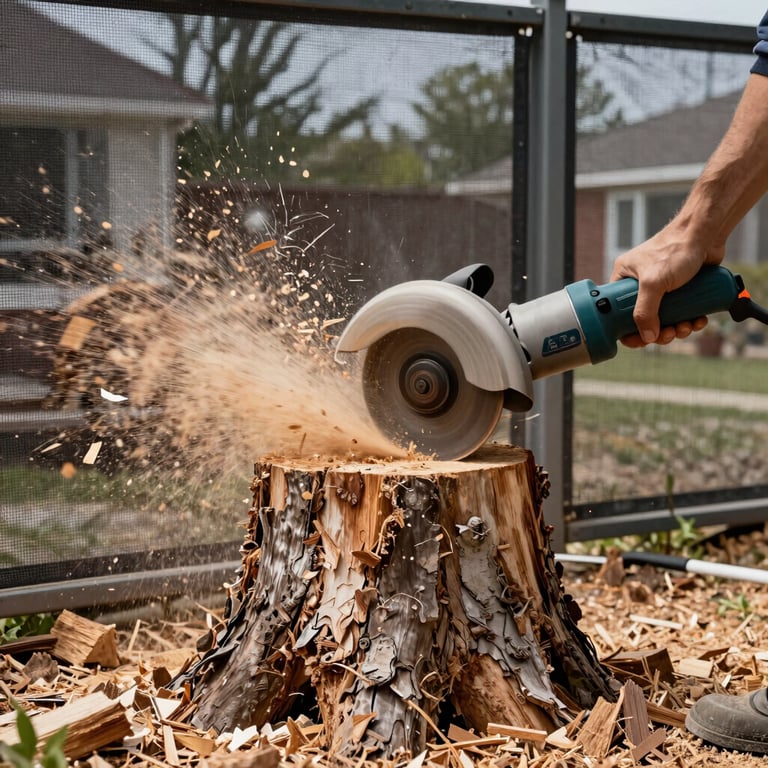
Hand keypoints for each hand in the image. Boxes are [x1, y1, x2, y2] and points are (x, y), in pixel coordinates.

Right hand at [610, 230, 723, 346]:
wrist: (706, 234)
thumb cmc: (675, 249)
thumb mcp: (654, 282)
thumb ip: (646, 311)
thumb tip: (648, 337)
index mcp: (624, 279)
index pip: (617, 312)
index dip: (628, 330)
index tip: (642, 341)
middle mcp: (641, 284)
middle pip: (644, 320)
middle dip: (659, 332)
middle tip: (670, 334)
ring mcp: (662, 287)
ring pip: (665, 319)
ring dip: (677, 329)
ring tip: (687, 326)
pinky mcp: (682, 289)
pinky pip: (682, 312)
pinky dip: (690, 320)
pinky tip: (698, 320)